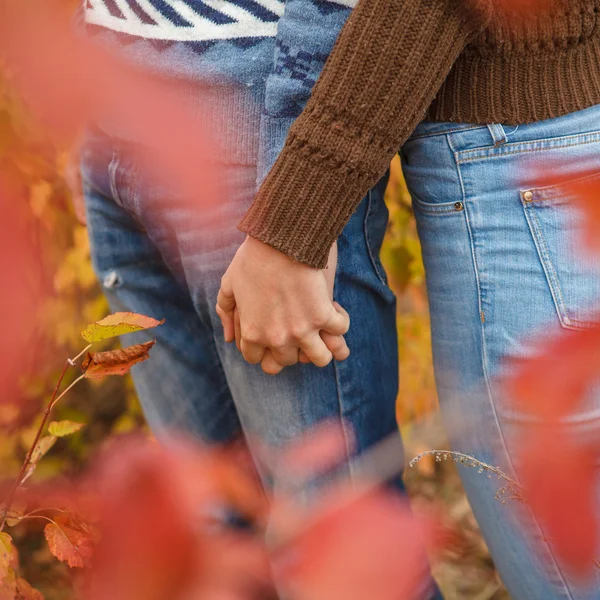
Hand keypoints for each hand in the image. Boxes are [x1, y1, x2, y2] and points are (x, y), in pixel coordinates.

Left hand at [217, 237, 349, 373]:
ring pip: (320, 358)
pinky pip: (339, 331)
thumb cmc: (252, 257)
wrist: (280, 239)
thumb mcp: (229, 284)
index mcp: (252, 333)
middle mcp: (277, 338)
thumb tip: (229, 339)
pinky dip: (340, 321)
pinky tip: (334, 309)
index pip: (256, 359)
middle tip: (297, 333)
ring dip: (322, 349)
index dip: (264, 350)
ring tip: (323, 334)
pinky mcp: (323, 315)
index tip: (272, 339)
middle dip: (291, 350)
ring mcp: (302, 330)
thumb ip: (226, 312)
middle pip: (286, 362)